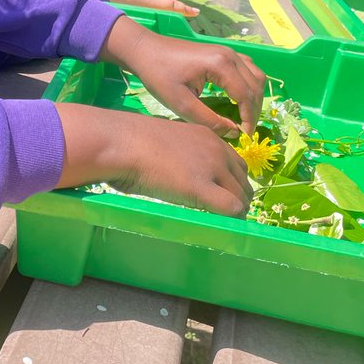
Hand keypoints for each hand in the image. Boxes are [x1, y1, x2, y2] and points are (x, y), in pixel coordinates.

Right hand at [56, 104, 251, 217]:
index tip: (224, 196)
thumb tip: (183, 173)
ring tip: (224, 224)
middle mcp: (216, 150)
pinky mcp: (201, 188)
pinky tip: (221, 227)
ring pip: (240, 197)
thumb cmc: (132, 141)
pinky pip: (230, 208)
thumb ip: (184, 155)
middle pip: (242, 181)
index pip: (236, 164)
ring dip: (236, 212)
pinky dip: (230, 220)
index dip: (233, 183)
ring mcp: (211, 169)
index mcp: (208, 136)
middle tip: (226, 216)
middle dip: (239, 199)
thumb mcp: (169, 141)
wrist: (120, 142)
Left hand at [100, 14, 265, 135]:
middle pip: (255, 86)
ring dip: (254, 97)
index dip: (249, 119)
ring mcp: (228, 51)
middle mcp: (230, 55)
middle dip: (254, 111)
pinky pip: (248, 68)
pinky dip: (249, 85)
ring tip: (244, 118)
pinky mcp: (223, 52)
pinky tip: (239, 99)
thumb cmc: (159, 76)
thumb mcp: (181, 104)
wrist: (145, 50)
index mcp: (221, 65)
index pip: (247, 96)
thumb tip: (234, 133)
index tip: (244, 138)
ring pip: (256, 76)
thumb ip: (209, 120)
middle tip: (245, 131)